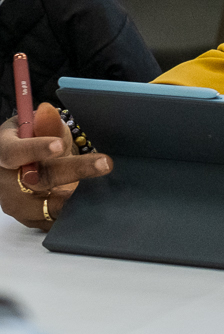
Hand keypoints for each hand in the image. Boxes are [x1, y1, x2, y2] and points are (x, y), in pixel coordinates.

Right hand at [2, 104, 112, 229]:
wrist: (21, 165)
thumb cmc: (30, 141)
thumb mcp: (34, 127)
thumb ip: (45, 124)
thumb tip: (48, 111)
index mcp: (4, 151)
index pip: (15, 152)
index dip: (36, 149)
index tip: (59, 146)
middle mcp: (5, 180)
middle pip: (35, 180)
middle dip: (72, 171)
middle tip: (104, 163)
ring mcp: (14, 201)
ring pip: (42, 206)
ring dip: (73, 199)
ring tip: (101, 191)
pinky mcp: (27, 217)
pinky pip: (48, 221)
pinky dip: (68, 216)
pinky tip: (91, 208)